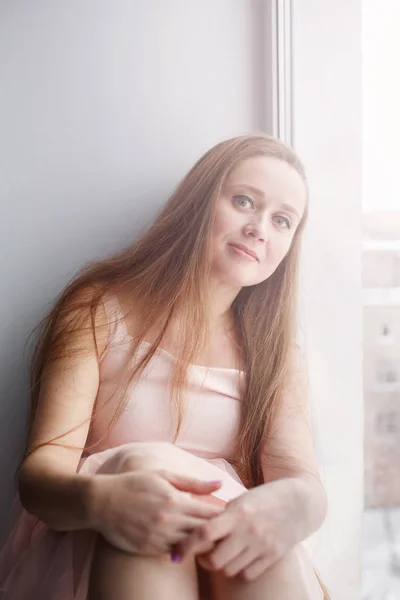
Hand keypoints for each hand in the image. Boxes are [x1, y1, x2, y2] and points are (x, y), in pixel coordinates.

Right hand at [89, 469, 222, 554]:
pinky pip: (174, 553)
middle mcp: (169, 522)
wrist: (102, 502)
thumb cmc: (134, 483)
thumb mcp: (163, 476)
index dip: (221, 516)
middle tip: (220, 529)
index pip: (210, 515)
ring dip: (199, 543)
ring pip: (190, 547)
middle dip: (215, 532)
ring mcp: (159, 538)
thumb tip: (220, 485)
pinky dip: (182, 548)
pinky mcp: (149, 550)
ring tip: (204, 537)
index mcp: (175, 501)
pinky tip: (183, 541)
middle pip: (204, 534)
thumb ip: (193, 483)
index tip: (226, 515)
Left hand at [179, 479, 305, 580]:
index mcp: (238, 512)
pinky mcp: (273, 556)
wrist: (301, 502)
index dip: (187, 545)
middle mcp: (249, 531)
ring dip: (222, 565)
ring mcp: (262, 545)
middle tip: (203, 553)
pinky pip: (247, 574)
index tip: (177, 553)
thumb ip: (222, 515)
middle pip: (215, 560)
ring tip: (224, 553)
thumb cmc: (264, 498)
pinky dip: (240, 570)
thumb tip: (195, 529)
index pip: (205, 532)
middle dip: (204, 560)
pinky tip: (241, 558)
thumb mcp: (242, 499)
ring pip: (230, 570)